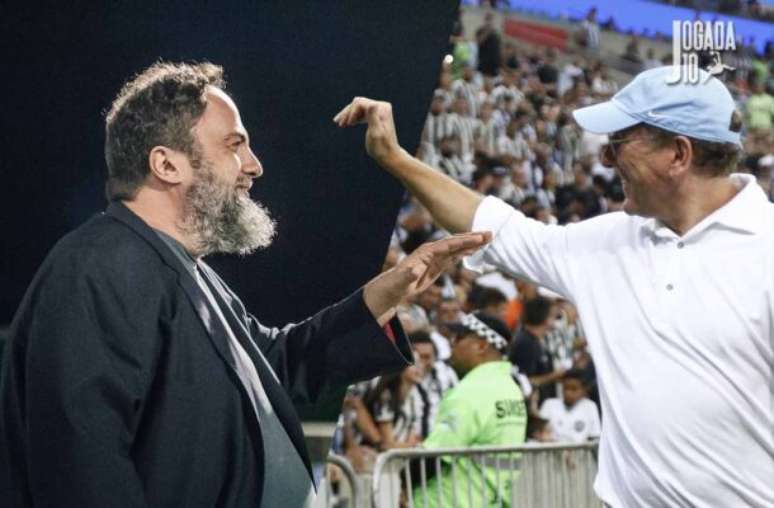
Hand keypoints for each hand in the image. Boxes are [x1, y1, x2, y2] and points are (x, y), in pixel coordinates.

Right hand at [333, 97, 405, 167]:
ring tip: (340, 124)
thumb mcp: (375, 133)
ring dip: (348, 115)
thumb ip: (373, 118)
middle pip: (358, 103)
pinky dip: (353, 117)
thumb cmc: (381, 147)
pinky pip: (361, 112)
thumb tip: (372, 104)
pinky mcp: (376, 115)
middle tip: (338, 123)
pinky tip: (347, 124)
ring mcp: (379, 110)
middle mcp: (382, 106)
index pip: (360, 103)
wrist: (389, 155)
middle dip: (347, 113)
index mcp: (382, 108)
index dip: (351, 113)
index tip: (346, 124)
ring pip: (358, 107)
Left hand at [363, 232, 491, 324]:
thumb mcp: (401, 281)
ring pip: (457, 247)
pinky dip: (466, 252)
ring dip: (472, 243)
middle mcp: (432, 251)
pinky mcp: (438, 264)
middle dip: (472, 238)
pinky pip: (454, 256)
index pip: (448, 244)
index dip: (463, 241)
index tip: (478, 238)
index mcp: (426, 252)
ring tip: (488, 238)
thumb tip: (414, 271)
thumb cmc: (396, 284)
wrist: (393, 287)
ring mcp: (436, 257)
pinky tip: (476, 250)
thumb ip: (408, 275)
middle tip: (490, 233)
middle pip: (455, 242)